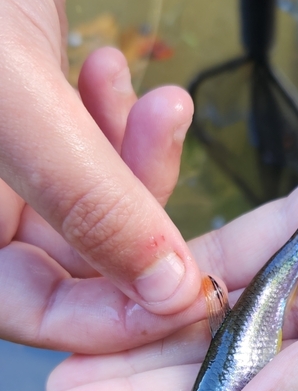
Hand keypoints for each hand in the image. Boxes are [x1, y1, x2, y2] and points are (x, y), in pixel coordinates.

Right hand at [0, 0, 201, 353]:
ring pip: (95, 209)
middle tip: (177, 176)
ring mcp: (5, 177)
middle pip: (75, 264)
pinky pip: (93, 157)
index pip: (30, 310)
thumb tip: (167, 293)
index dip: (110, 314)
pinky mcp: (36, 135)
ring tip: (157, 104)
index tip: (186, 293)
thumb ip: (89, 202)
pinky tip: (114, 76)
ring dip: (136, 161)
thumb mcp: (14, 100)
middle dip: (136, 215)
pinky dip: (118, 125)